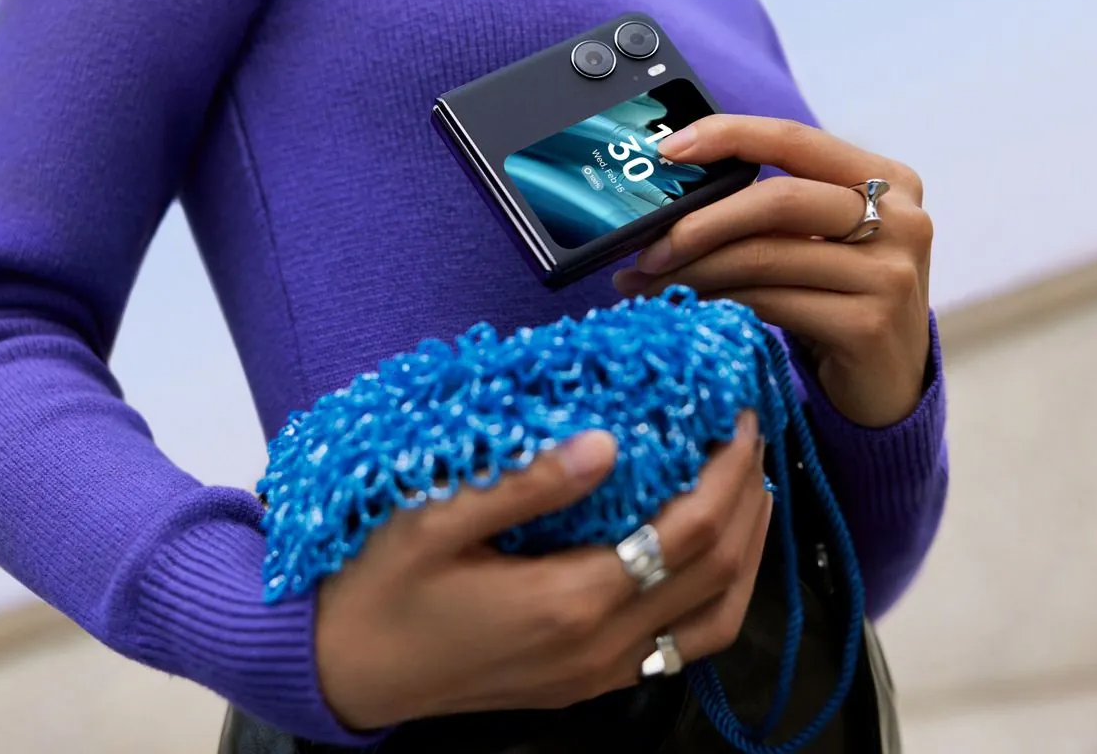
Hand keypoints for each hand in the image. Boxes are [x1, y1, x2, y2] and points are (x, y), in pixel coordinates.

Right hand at [315, 414, 771, 729]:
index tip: (737, 415)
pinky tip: (710, 555)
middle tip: (750, 434)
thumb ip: (524, 482)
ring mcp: (600, 672)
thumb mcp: (431, 521)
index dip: (726, 471)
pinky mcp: (589, 681)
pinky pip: (685, 644)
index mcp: (570, 601)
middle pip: (718, 572)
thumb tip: (606, 441)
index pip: (688, 532)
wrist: (346, 674)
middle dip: (747, 497)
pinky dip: (719, 594)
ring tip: (750, 489)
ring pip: (716, 619)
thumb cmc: (378, 587)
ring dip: (749, 551)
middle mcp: (601, 646)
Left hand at [613, 116, 932, 427]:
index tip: (668, 151)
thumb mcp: (821, 242)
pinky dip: (717, 302)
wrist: (890, 382)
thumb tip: (671, 198)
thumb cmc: (841, 300)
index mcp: (888, 180)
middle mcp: (900, 220)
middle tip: (645, 249)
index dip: (728, 136)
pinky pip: (769, 303)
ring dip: (693, 270)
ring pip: (763, 257)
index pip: (795, 139)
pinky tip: (688, 307)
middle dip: (697, 223)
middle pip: (775, 200)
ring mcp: (889, 275)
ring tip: (647, 284)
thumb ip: (774, 212)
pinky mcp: (867, 325)